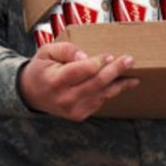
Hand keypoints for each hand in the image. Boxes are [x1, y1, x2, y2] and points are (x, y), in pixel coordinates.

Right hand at [18, 41, 138, 121]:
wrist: (31, 94)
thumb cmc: (41, 69)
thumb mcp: (46, 52)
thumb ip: (65, 50)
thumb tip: (85, 56)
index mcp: (55, 81)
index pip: (81, 71)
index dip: (98, 63)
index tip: (110, 55)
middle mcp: (65, 98)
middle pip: (96, 83)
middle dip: (115, 71)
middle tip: (129, 60)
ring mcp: (73, 109)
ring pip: (102, 95)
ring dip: (119, 85)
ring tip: (133, 76)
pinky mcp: (79, 115)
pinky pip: (99, 101)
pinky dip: (109, 92)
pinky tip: (119, 84)